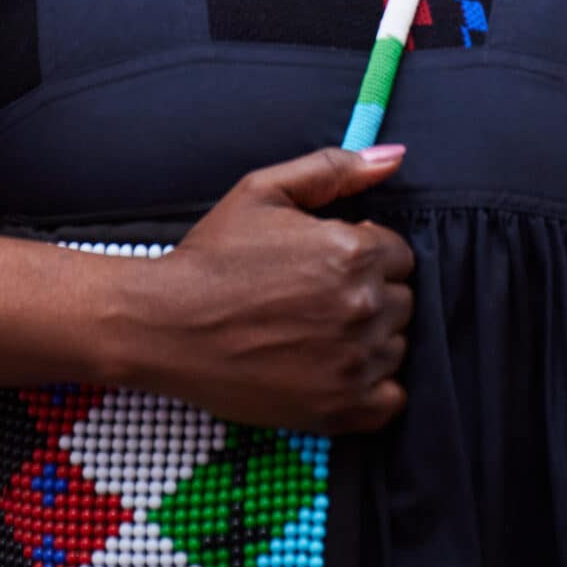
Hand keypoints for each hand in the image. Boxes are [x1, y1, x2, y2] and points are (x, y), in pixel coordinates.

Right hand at [122, 145, 414, 432]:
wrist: (164, 325)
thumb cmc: (212, 256)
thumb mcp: (264, 191)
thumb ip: (334, 169)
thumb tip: (394, 156)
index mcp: (353, 250)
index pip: (400, 256)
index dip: (366, 258)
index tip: (326, 268)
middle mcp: (363, 306)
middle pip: (401, 301)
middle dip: (369, 297)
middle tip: (316, 302)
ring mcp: (355, 362)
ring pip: (397, 347)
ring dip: (369, 342)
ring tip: (315, 335)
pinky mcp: (341, 409)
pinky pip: (392, 399)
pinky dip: (372, 389)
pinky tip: (333, 372)